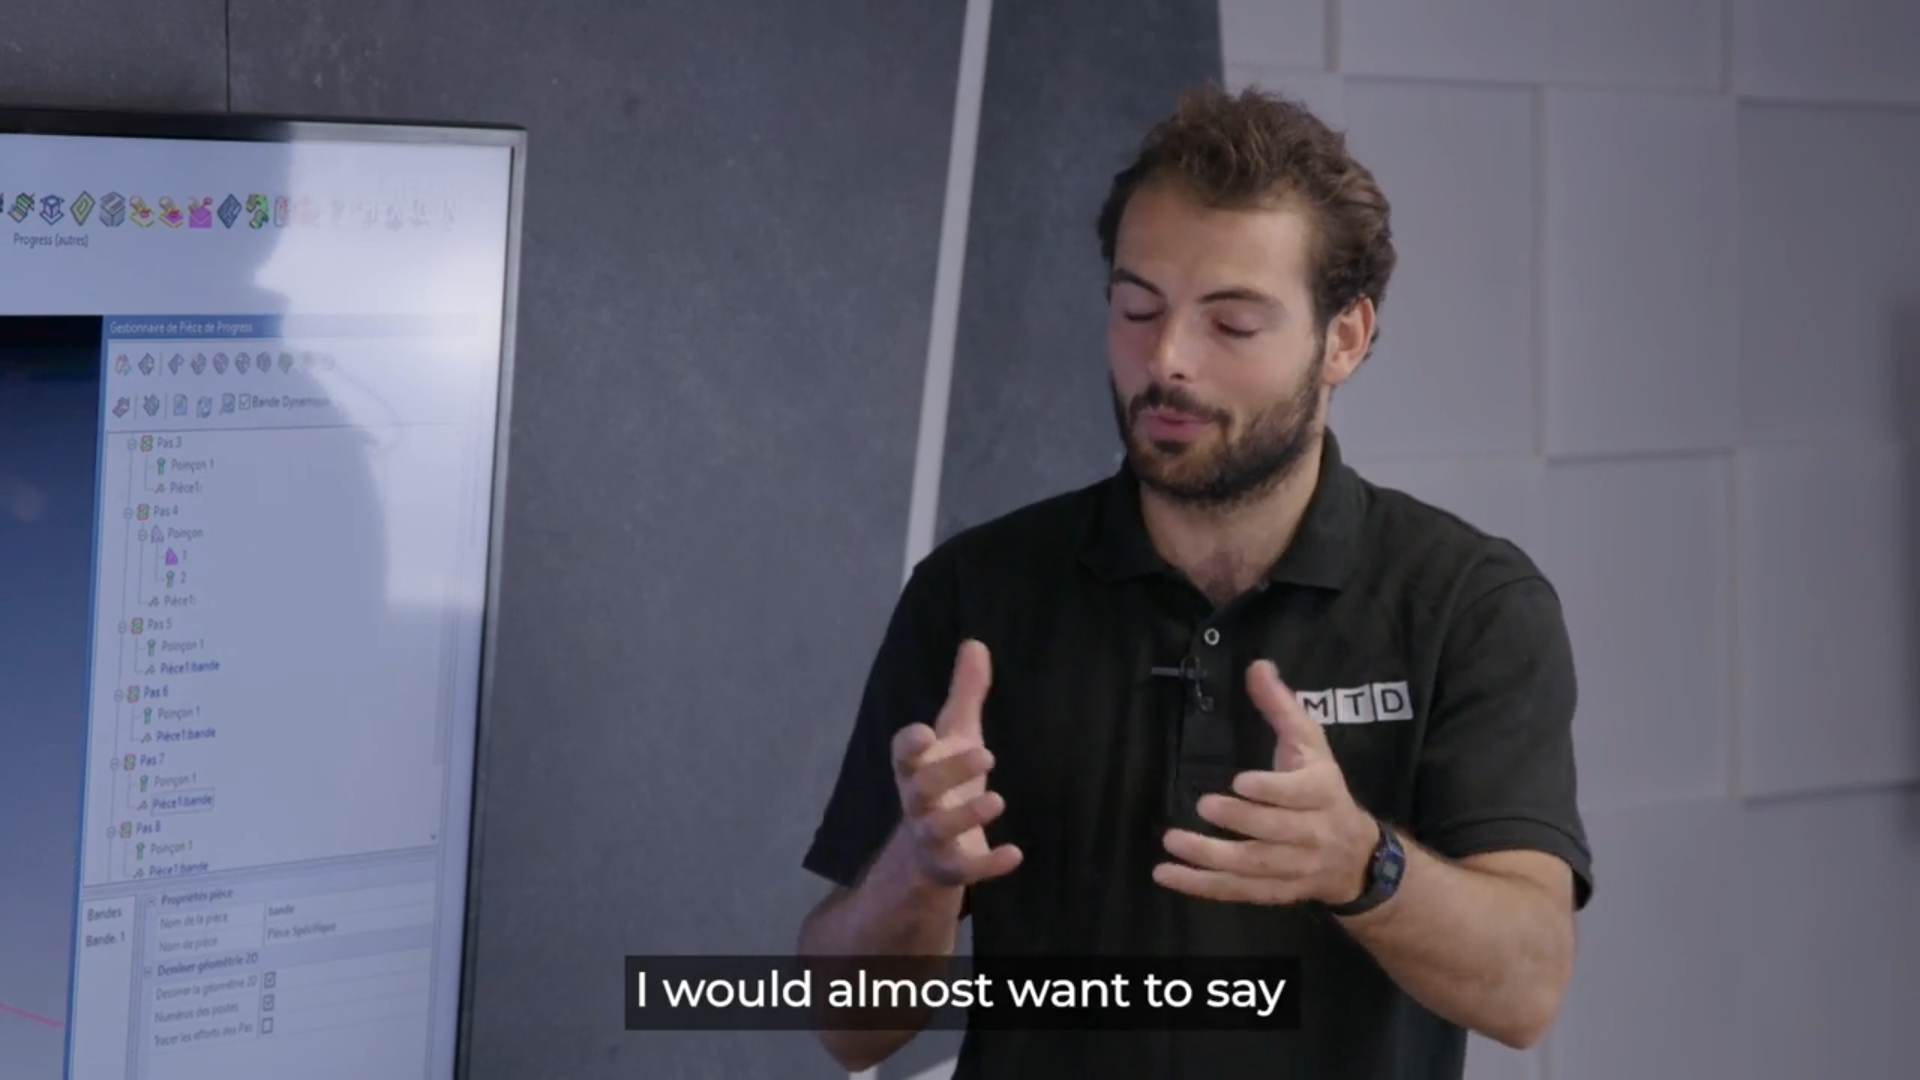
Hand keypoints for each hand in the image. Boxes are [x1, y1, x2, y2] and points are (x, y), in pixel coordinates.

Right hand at [890, 640, 1022, 888]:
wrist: (930, 851)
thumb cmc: (945, 782)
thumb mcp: (956, 737)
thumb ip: (966, 694)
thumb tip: (976, 643)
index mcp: (916, 768)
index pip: (903, 755)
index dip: (910, 746)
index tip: (925, 733)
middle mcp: (917, 802)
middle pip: (921, 790)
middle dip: (948, 773)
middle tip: (986, 755)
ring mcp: (930, 839)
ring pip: (937, 830)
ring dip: (966, 816)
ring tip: (998, 801)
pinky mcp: (949, 868)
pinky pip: (964, 869)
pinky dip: (987, 864)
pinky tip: (1015, 854)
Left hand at [1154, 660, 1376, 905]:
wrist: (1355, 856)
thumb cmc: (1323, 788)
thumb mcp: (1310, 744)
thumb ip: (1281, 707)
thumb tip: (1257, 665)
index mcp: (1322, 793)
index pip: (1301, 794)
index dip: (1272, 790)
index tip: (1241, 781)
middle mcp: (1312, 834)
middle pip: (1276, 832)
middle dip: (1240, 820)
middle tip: (1203, 805)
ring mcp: (1293, 868)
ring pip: (1253, 867)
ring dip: (1211, 858)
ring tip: (1173, 842)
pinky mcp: (1274, 892)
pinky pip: (1237, 891)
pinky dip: (1202, 887)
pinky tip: (1168, 875)